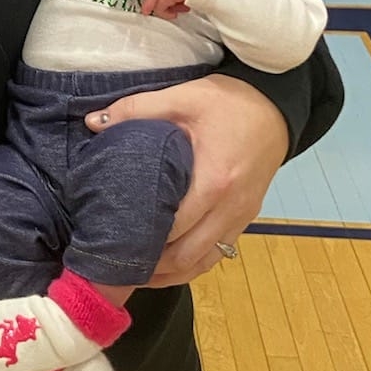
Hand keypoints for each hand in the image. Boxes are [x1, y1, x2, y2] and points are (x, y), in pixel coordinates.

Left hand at [85, 75, 285, 285]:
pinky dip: (193, 264)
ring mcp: (242, 216)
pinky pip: (219, 253)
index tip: (111, 242)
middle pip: (188, 256)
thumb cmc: (228, 101)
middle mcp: (231, 208)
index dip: (142, 239)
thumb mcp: (182, 97)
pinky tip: (169, 264)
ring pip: (205, 263)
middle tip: (117, 263)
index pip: (173, 227)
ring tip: (137, 273)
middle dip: (153, 266)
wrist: (277, 105)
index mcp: (214, 182)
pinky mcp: (247, 217)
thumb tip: (93, 122)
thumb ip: (136, 109)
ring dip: (172, 273)